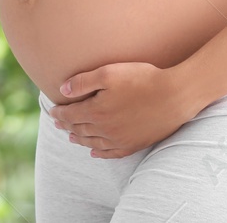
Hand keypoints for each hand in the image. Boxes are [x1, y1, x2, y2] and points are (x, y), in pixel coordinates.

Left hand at [45, 61, 194, 158]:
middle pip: (79, 129)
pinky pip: (111, 153)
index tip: (52, 111)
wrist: (174, 96)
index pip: (70, 115)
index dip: (59, 113)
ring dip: (79, 139)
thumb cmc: (142, 79)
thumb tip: (62, 90)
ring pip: (92, 143)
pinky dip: (99, 154)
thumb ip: (83, 82)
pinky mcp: (134, 144)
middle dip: (66, 125)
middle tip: (58, 123)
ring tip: (71, 136)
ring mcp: (119, 139)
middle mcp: (104, 129)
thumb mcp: (109, 72)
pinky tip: (94, 153)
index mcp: (96, 111)